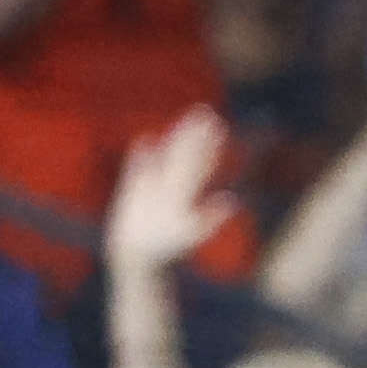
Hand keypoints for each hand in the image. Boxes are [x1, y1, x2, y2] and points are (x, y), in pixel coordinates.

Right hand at [106, 109, 235, 285]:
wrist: (139, 255)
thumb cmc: (168, 247)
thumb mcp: (192, 233)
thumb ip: (211, 217)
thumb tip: (233, 201)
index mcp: (187, 192)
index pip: (201, 163)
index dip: (209, 145)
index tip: (219, 126)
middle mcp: (174, 185)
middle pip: (187, 154)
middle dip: (195, 134)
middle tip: (206, 112)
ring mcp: (154, 185)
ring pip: (166, 157)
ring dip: (175, 139)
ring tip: (184, 121)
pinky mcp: (134, 189)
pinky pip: (138, 169)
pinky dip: (142, 157)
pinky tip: (144, 142)